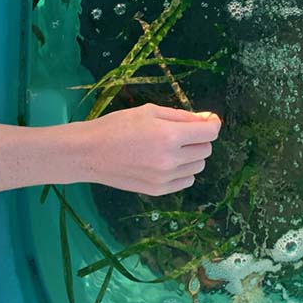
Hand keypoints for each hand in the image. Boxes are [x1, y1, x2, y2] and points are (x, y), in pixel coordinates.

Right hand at [73, 102, 221, 194]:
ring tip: (171, 147)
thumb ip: (182, 116)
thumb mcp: (150, 111)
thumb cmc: (118, 125)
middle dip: (199, 138)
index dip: (212, 124)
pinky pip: (186, 181)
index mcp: (170, 136)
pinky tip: (167, 162)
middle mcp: (171, 160)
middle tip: (181, 132)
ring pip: (198, 167)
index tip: (207, 121)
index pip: (209, 133)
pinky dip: (183, 171)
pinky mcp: (158, 191)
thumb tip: (206, 119)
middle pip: (205, 150)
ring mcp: (165, 178)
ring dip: (192, 155)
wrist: (90, 153)